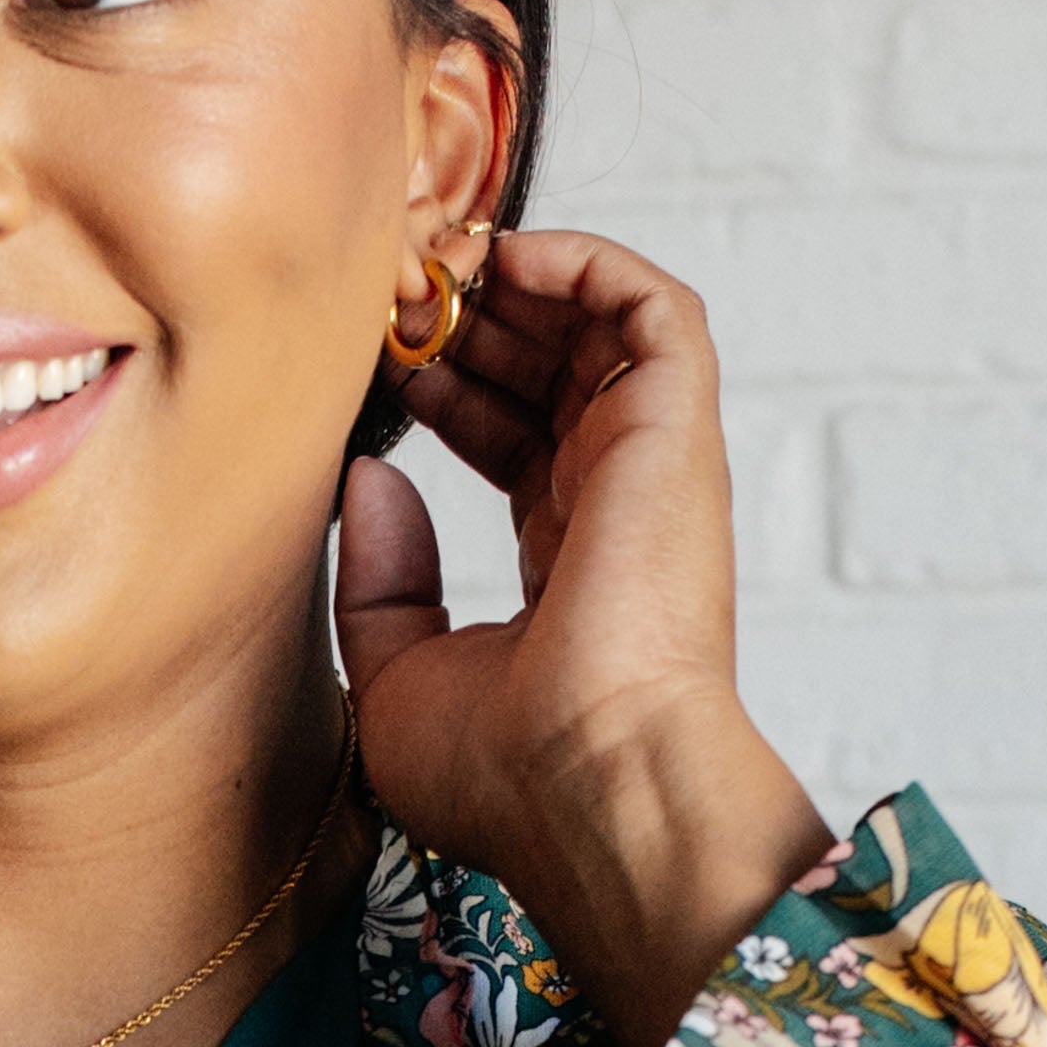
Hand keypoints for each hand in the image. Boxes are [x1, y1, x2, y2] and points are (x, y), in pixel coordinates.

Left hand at [334, 228, 831, 1046]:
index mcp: (567, 567)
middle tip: (391, 287)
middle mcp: (616, 508)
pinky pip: (652, 305)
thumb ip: (381, 581)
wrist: (587, 789)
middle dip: (471, 319)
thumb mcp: (396, 680)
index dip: (447, 388)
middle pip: (554, 372)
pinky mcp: (677, 428)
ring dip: (516, 277)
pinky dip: (585, 260)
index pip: (514, 441)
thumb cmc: (505, 775)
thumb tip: (369, 479)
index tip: (379, 360)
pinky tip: (506, 257)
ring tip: (430, 259)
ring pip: (600, 326)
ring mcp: (652, 465)